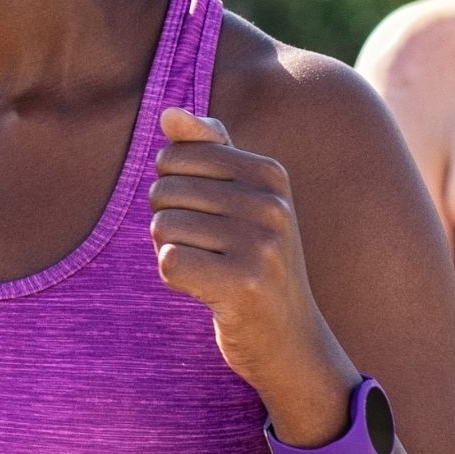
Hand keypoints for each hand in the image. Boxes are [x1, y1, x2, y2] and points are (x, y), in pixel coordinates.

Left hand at [148, 108, 352, 437]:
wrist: (291, 341)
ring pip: (163, 227)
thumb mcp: (242, 201)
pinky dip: (176, 280)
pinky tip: (208, 291)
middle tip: (209, 252)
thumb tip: (169, 113)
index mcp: (270, 173)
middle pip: (163, 190)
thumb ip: (207, 151)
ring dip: (172, 253)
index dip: (174, 191)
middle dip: (170, 223)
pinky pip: (169, 262)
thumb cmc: (255, 263)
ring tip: (211, 271)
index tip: (209, 219)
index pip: (174, 156)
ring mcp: (260, 244)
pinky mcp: (242, 285)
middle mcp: (271, 203)